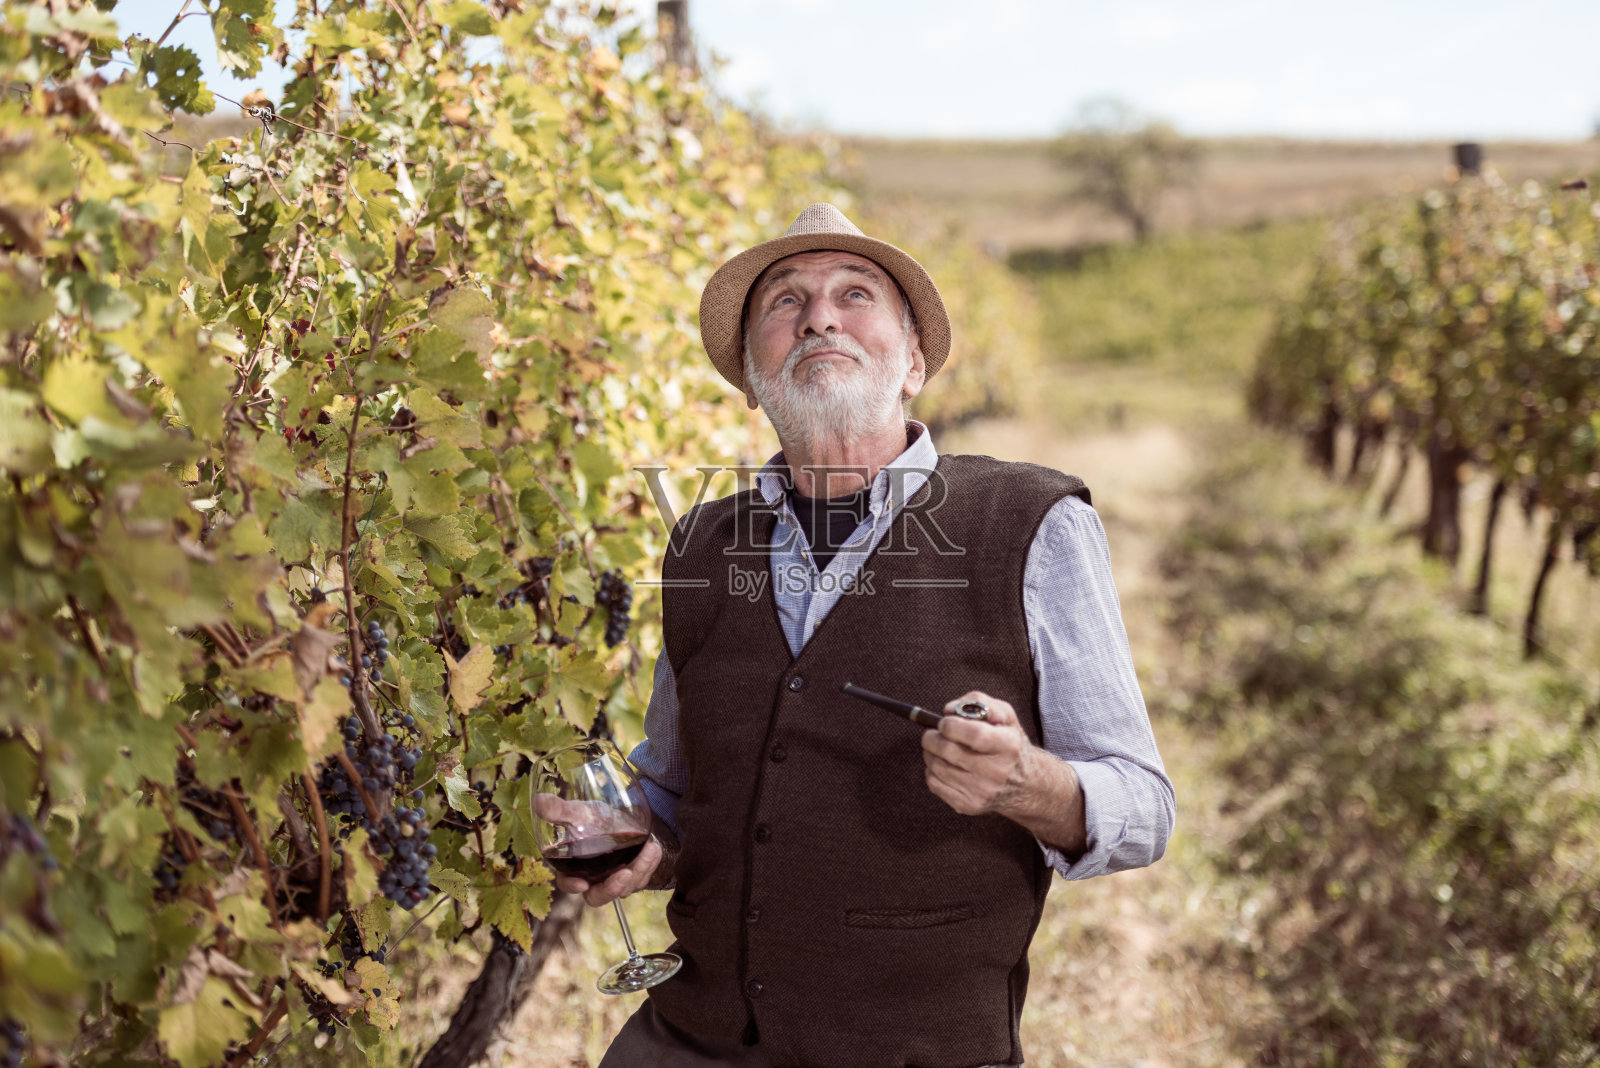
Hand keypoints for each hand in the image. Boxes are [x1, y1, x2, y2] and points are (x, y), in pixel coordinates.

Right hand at [531, 792, 664, 907]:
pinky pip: (642, 877)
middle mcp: (594, 878)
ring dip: (639, 871)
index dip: (572, 886)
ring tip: (649, 850)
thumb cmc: (594, 817)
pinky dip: (650, 864)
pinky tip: (653, 848)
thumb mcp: (580, 810)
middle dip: (612, 889)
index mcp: (575, 867)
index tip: (581, 884)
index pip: (568, 883)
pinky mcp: (634, 876)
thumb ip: (561, 810)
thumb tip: (538, 800)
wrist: (622, 815)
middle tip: (624, 875)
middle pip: (598, 896)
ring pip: (625, 887)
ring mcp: (615, 879)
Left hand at [920, 690, 1033, 816]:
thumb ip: (979, 701)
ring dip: (930, 753)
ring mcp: (982, 791)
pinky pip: (934, 784)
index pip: (975, 735)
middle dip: (932, 737)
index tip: (945, 722)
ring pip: (937, 767)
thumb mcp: (1005, 716)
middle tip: (933, 732)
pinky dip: (932, 771)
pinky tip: (944, 765)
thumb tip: (949, 710)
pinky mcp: (969, 805)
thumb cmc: (1010, 744)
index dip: (952, 726)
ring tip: (938, 747)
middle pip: (949, 751)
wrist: (1024, 785)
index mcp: (1008, 746)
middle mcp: (997, 772)